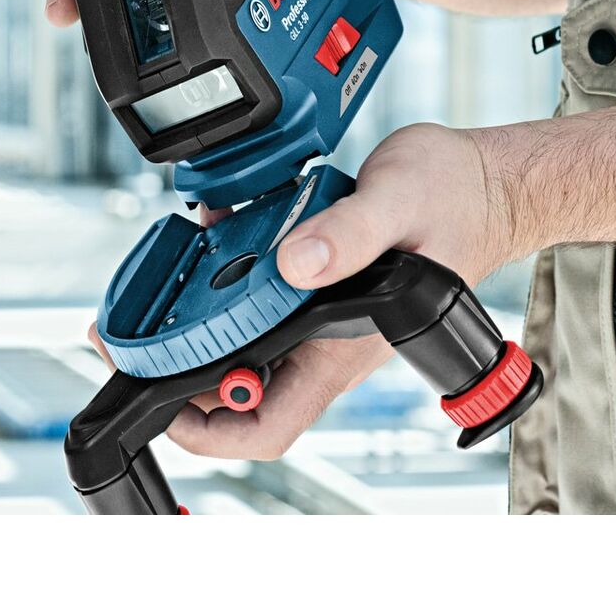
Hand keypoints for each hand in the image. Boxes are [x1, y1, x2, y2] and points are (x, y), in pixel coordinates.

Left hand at [85, 124, 517, 461]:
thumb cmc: (456, 201)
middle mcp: (326, 341)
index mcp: (341, 345)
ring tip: (157, 292)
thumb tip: (294, 263)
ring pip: (245, 347)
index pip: (269, 424)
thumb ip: (349, 233)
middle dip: (179, 375)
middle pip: (241, 393)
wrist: (486, 183)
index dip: (208, 431)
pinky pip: (261, 301)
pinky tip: (211, 242)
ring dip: (198, 328)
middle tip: (129, 337)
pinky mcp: (319, 285)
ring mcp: (322, 318)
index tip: (159, 402)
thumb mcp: (399, 203)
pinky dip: (226, 284)